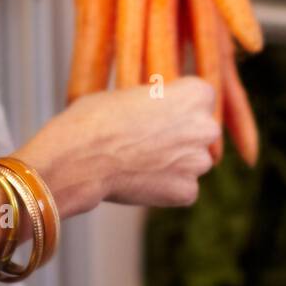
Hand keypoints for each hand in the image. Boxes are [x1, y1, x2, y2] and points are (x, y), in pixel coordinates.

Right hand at [16, 78, 219, 216]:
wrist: (79, 158)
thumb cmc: (96, 117)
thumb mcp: (129, 94)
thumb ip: (155, 101)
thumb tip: (156, 111)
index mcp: (196, 93)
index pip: (199, 98)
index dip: (178, 106)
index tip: (159, 112)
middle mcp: (205, 126)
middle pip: (201, 131)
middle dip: (182, 135)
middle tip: (150, 140)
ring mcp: (198, 162)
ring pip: (193, 162)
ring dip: (175, 163)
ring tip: (140, 162)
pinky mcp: (187, 192)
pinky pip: (183, 189)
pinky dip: (166, 189)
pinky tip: (140, 182)